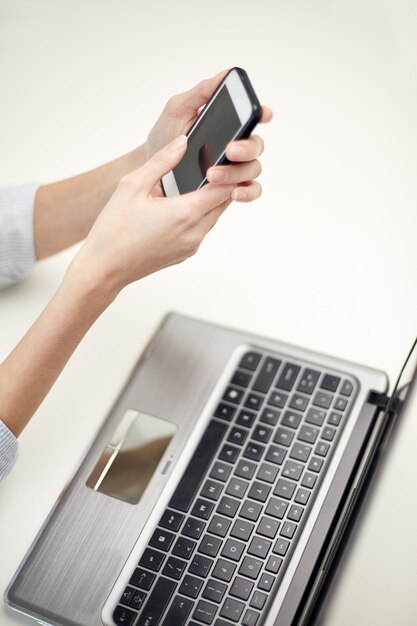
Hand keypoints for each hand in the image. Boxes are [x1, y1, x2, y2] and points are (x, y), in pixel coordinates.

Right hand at [67, 135, 234, 297]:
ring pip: (214, 215)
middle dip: (224, 182)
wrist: (104, 269)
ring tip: (201, 179)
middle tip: (216, 161)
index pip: (225, 187)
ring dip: (212, 198)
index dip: (230, 170)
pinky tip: (184, 202)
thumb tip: (182, 142)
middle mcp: (195, 232)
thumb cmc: (114, 229)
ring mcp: (192, 246)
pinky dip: (200, 213)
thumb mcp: (132, 185)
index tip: (228, 155)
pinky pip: (202, 228)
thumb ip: (162, 161)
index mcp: (185, 214)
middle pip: (224, 202)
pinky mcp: (186, 253)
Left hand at [145, 70, 272, 200]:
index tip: (261, 114)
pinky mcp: (230, 189)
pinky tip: (235, 192)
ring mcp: (235, 168)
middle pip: (256, 145)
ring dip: (236, 172)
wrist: (151, 168)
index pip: (251, 117)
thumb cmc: (165, 135)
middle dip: (245, 148)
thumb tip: (224, 75)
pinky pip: (250, 191)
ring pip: (253, 169)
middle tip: (228, 150)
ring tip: (212, 176)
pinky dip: (247, 192)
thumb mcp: (177, 109)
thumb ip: (200, 92)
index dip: (260, 114)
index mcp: (227, 124)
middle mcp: (236, 145)